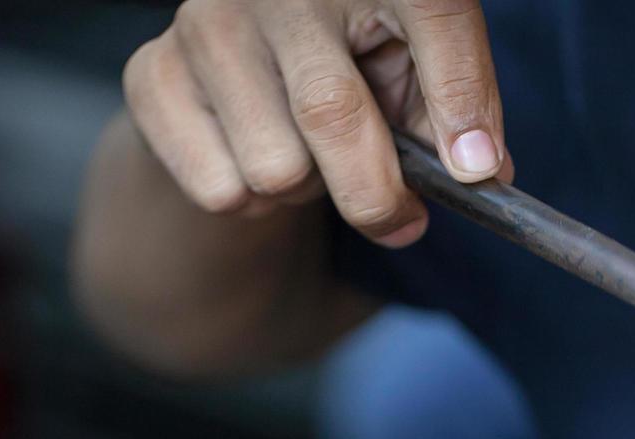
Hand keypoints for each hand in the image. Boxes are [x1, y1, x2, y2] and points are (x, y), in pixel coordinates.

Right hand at [122, 0, 511, 244]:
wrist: (232, 61)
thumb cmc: (347, 61)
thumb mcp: (413, 66)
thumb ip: (454, 106)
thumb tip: (482, 168)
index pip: (430, 12)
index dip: (459, 96)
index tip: (476, 172)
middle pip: (332, 116)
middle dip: (375, 196)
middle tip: (401, 221)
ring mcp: (206, 21)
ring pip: (274, 169)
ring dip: (304, 192)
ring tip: (306, 153)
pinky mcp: (153, 73)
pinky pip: (219, 190)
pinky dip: (249, 203)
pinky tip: (254, 155)